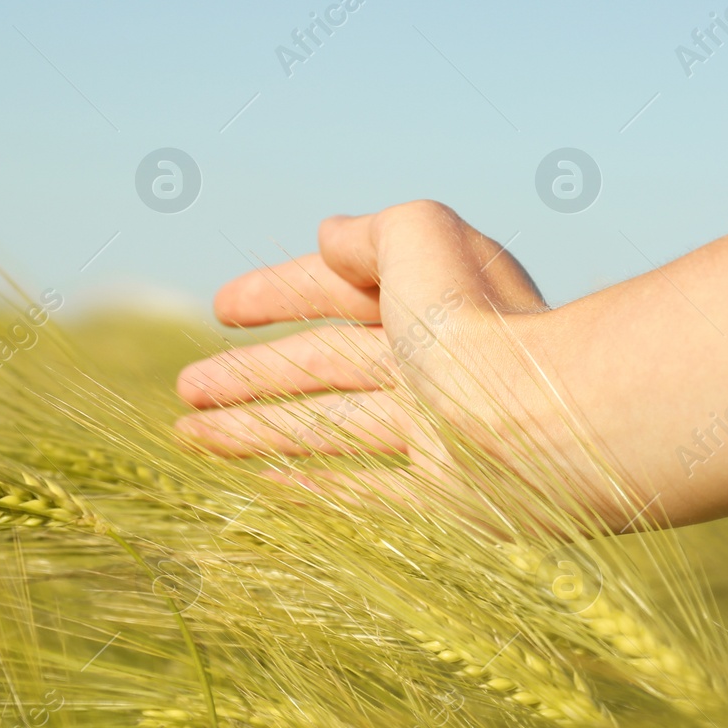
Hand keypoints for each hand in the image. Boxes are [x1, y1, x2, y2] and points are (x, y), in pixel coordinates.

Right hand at [175, 201, 614, 521]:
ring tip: (189, 438)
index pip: (341, 288)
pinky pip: (363, 488)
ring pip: (331, 427)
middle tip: (185, 390)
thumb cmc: (477, 323)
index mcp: (436, 295)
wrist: (542, 427)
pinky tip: (259, 483)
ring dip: (258, 430)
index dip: (279, 292)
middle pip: (326, 364)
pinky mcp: (446, 496)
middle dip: (252, 375)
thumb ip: (372, 232)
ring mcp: (440, 430)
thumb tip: (331, 233)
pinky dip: (308, 485)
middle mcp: (439, 361)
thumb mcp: (419, 236)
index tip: (220, 308)